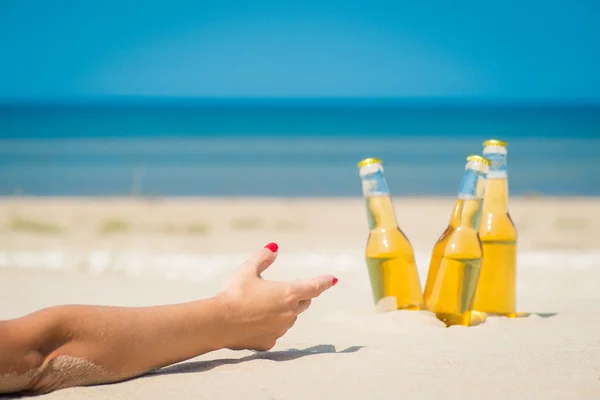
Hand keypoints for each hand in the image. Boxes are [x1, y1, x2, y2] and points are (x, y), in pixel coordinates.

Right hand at [216, 242, 337, 351]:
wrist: (217, 323)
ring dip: (287, 310)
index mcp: (289, 293)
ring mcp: (280, 330)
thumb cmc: (234, 293)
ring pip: (291, 318)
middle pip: (305, 302)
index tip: (333, 279)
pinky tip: (256, 321)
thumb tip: (274, 247)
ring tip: (268, 303)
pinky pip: (276, 331)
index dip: (324, 281)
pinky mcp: (269, 342)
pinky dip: (272, 324)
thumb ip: (263, 258)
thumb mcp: (247, 270)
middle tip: (294, 287)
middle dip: (303, 294)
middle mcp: (289, 313)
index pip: (315, 286)